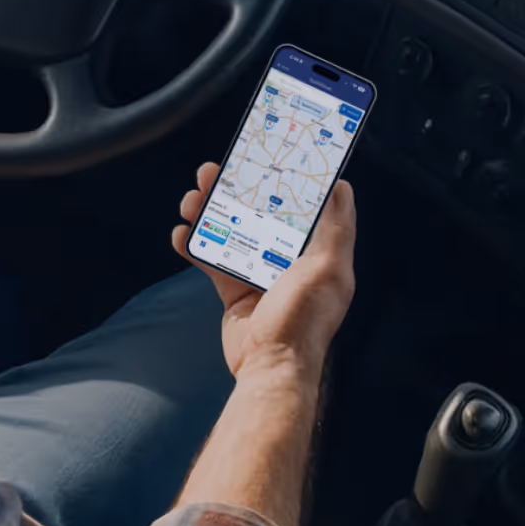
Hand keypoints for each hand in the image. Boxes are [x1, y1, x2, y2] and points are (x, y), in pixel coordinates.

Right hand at [171, 163, 356, 378]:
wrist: (269, 368)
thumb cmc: (303, 322)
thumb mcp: (328, 270)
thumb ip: (336, 229)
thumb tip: (342, 188)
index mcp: (318, 254)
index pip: (305, 207)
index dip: (288, 181)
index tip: (270, 157)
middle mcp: (289, 262)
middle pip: (261, 214)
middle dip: (237, 191)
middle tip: (216, 171)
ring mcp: (260, 276)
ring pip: (233, 232)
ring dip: (210, 213)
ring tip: (193, 198)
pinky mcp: (234, 291)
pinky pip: (213, 261)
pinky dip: (196, 246)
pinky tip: (182, 233)